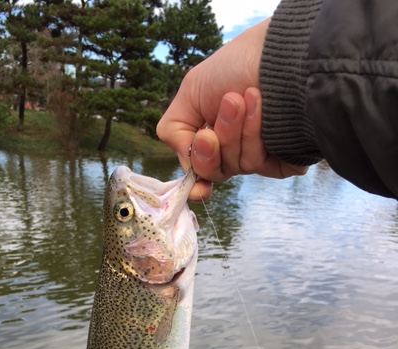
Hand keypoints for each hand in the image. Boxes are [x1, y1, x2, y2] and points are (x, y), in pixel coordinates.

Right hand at [156, 19, 306, 201]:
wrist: (279, 53)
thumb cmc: (235, 65)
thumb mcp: (190, 92)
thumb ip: (174, 131)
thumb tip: (187, 168)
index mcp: (212, 139)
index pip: (200, 174)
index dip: (197, 184)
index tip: (198, 183)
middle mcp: (235, 151)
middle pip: (214, 171)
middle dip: (213, 143)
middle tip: (226, 107)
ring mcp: (260, 156)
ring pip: (238, 166)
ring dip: (236, 130)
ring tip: (249, 95)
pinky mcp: (284, 159)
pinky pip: (261, 166)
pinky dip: (257, 137)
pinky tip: (266, 111)